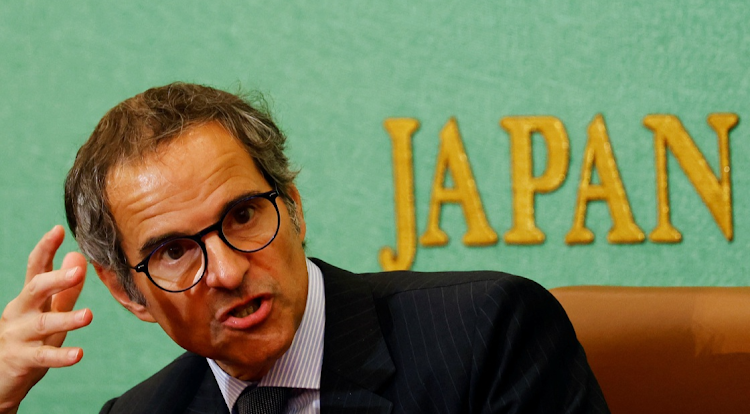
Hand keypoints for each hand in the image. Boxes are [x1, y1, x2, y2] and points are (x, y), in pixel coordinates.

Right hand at [0, 225, 92, 413]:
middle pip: (35, 290)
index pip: (36, 268)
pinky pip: (42, 357)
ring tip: (88, 315)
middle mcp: (20, 313)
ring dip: (66, 318)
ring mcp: (18, 337)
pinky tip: (78, 354)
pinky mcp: (21, 361)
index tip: (58, 229)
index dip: (46, 248)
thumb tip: (77, 257)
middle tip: (78, 271)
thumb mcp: (48, 313)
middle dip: (55, 279)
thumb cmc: (28, 341)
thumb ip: (65, 290)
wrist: (0, 379)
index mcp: (28, 299)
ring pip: (42, 324)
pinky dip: (60, 357)